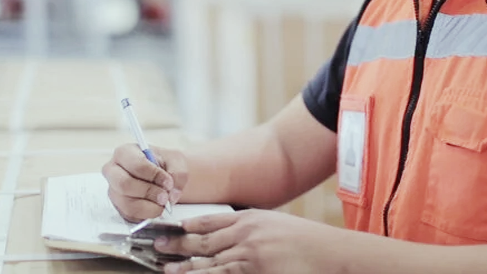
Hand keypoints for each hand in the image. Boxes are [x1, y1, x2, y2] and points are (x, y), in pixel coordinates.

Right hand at [102, 143, 187, 221]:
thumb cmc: (164, 164)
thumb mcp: (176, 161)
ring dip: (149, 207)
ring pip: (127, 203)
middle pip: (125, 184)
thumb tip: (172, 194)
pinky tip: (156, 207)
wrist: (162, 175)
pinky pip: (130, 215)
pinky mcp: (118, 207)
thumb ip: (178, 174)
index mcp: (125, 153)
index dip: (154, 175)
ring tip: (163, 203)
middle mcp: (113, 171)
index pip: (136, 165)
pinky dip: (146, 215)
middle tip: (165, 196)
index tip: (168, 182)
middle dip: (148, 192)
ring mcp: (114, 190)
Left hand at [154, 209, 338, 273]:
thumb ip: (253, 230)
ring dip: (185, 265)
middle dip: (178, 243)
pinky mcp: (254, 270)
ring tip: (166, 269)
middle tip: (157, 245)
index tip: (173, 227)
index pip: (212, 219)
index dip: (190, 224)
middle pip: (204, 238)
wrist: (329, 252)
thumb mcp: (276, 226)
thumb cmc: (307, 241)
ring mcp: (249, 252)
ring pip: (208, 259)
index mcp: (251, 217)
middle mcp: (246, 232)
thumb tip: (232, 238)